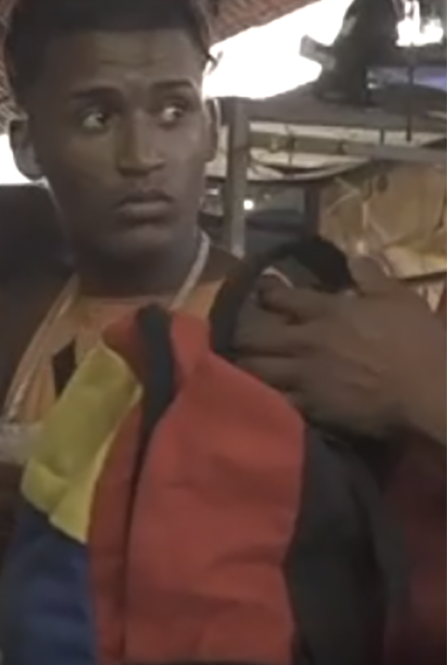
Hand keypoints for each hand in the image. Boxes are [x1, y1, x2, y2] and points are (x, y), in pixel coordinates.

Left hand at [234, 258, 444, 438]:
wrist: (427, 390)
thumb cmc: (417, 342)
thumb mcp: (399, 298)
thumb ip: (371, 276)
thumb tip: (353, 257)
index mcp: (326, 312)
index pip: (281, 298)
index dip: (267, 293)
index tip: (261, 292)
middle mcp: (305, 342)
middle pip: (255, 337)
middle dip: (242, 335)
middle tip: (237, 335)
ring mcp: (303, 376)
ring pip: (256, 370)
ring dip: (246, 366)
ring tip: (240, 365)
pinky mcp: (310, 407)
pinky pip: (275, 402)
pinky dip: (264, 398)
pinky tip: (260, 396)